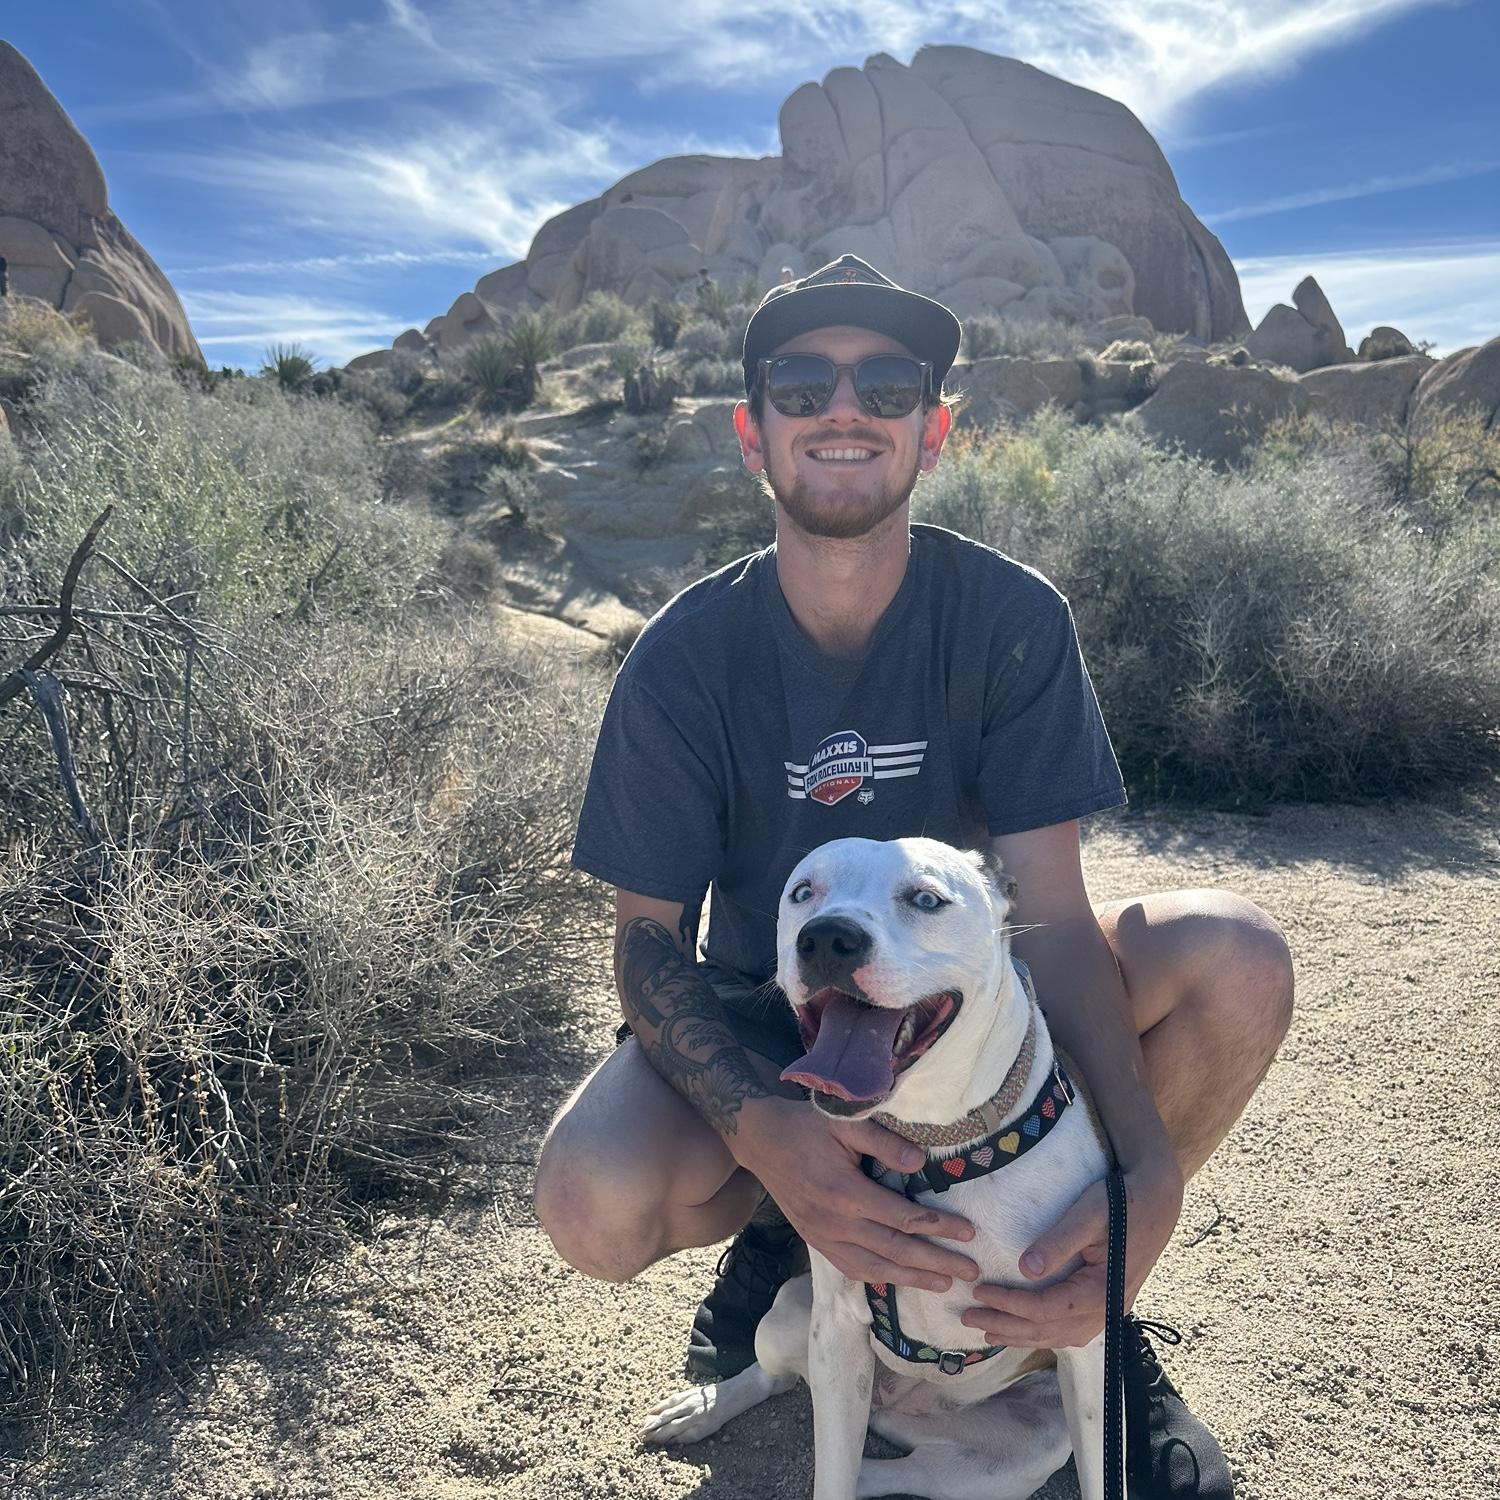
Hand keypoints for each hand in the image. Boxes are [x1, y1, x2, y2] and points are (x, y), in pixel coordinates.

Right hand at [730, 1097, 979, 1291]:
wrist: (760, 1140)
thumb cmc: (806, 1125)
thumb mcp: (846, 1121)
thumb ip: (884, 1142)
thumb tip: (921, 1163)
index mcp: (846, 1193)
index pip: (904, 1218)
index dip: (939, 1227)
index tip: (969, 1233)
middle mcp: (836, 1223)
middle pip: (895, 1250)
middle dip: (935, 1263)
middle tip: (970, 1273)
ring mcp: (823, 1237)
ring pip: (875, 1266)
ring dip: (912, 1278)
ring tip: (944, 1285)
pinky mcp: (815, 1241)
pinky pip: (851, 1267)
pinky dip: (878, 1277)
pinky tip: (897, 1280)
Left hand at [959, 1155, 1183, 1347]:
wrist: (1157, 1202)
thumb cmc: (1121, 1203)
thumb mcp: (1088, 1214)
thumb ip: (1059, 1241)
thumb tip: (1025, 1269)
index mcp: (1101, 1292)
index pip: (1045, 1308)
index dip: (1009, 1303)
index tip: (978, 1291)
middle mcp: (1106, 1311)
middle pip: (1049, 1329)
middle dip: (1007, 1326)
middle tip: (968, 1319)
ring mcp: (1108, 1312)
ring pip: (1060, 1335)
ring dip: (1023, 1335)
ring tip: (989, 1331)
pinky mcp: (1106, 1305)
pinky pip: (1071, 1329)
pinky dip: (1044, 1332)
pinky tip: (1025, 1330)